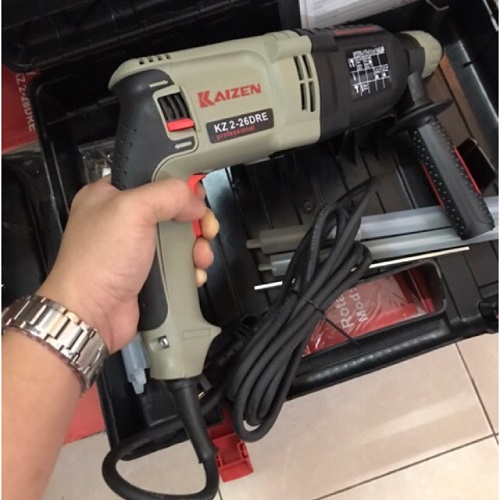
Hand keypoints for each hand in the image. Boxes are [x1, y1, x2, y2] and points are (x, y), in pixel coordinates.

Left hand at [37, 178, 218, 352]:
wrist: (93, 315)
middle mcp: (126, 221)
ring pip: (181, 238)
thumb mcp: (132, 211)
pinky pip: (180, 264)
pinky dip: (190, 268)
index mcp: (113, 196)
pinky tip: (191, 272)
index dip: (179, 184)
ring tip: (198, 256)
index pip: (155, 177)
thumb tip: (193, 201)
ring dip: (197, 247)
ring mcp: (139, 249)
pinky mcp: (150, 273)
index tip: (196, 192)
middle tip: (204, 227)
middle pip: (175, 209)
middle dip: (195, 220)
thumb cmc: (96, 264)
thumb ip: (167, 194)